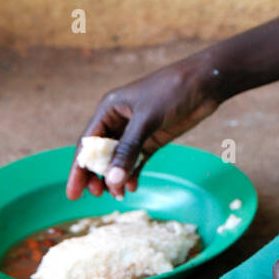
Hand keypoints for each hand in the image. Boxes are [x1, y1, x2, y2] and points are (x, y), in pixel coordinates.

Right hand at [66, 54, 222, 199]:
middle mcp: (120, 120)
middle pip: (101, 154)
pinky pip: (137, 160)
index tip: (73, 193)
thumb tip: (111, 180)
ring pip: (118, 160)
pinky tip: (132, 187)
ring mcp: (137, 130)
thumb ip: (128, 150)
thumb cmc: (172, 91)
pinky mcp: (153, 138)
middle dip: (97, 176)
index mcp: (110, 109)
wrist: (205, 82)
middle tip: (97, 195)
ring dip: (115, 177)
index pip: (88, 143)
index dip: (79, 168)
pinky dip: (133, 173)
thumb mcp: (147, 119)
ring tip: (117, 195)